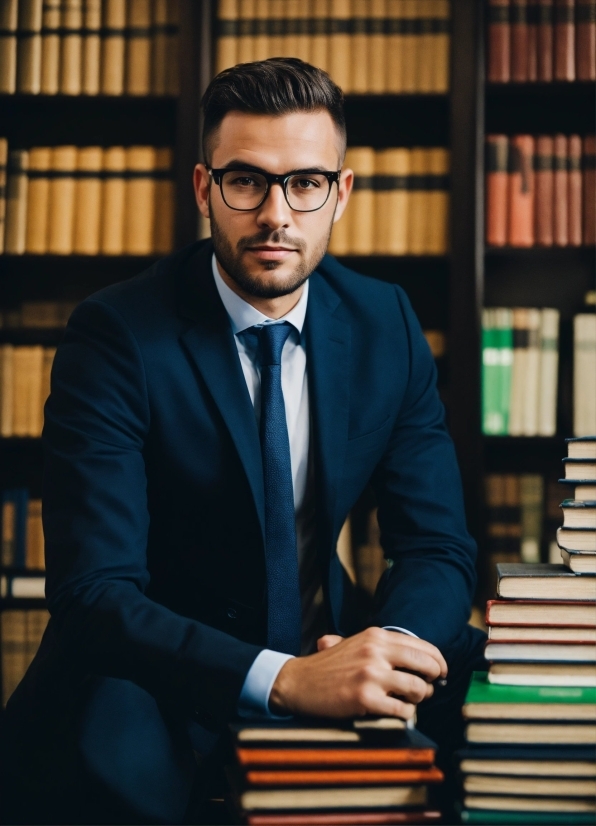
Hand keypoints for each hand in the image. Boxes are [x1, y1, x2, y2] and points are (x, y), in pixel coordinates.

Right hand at [269, 626, 446, 718]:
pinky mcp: (366, 698)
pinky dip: (406, 714)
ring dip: (419, 698)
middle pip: (426, 664)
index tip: (441, 672)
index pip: (422, 645)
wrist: (298, 682)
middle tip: (429, 688)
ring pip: (418, 689)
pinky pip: (402, 710)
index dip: (438, 660)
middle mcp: (376, 651)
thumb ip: (384, 647)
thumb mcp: (355, 644)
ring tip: (410, 701)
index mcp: (376, 636)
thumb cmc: (328, 666)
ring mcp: (371, 675)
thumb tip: (421, 658)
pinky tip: (396, 712)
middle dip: (434, 679)